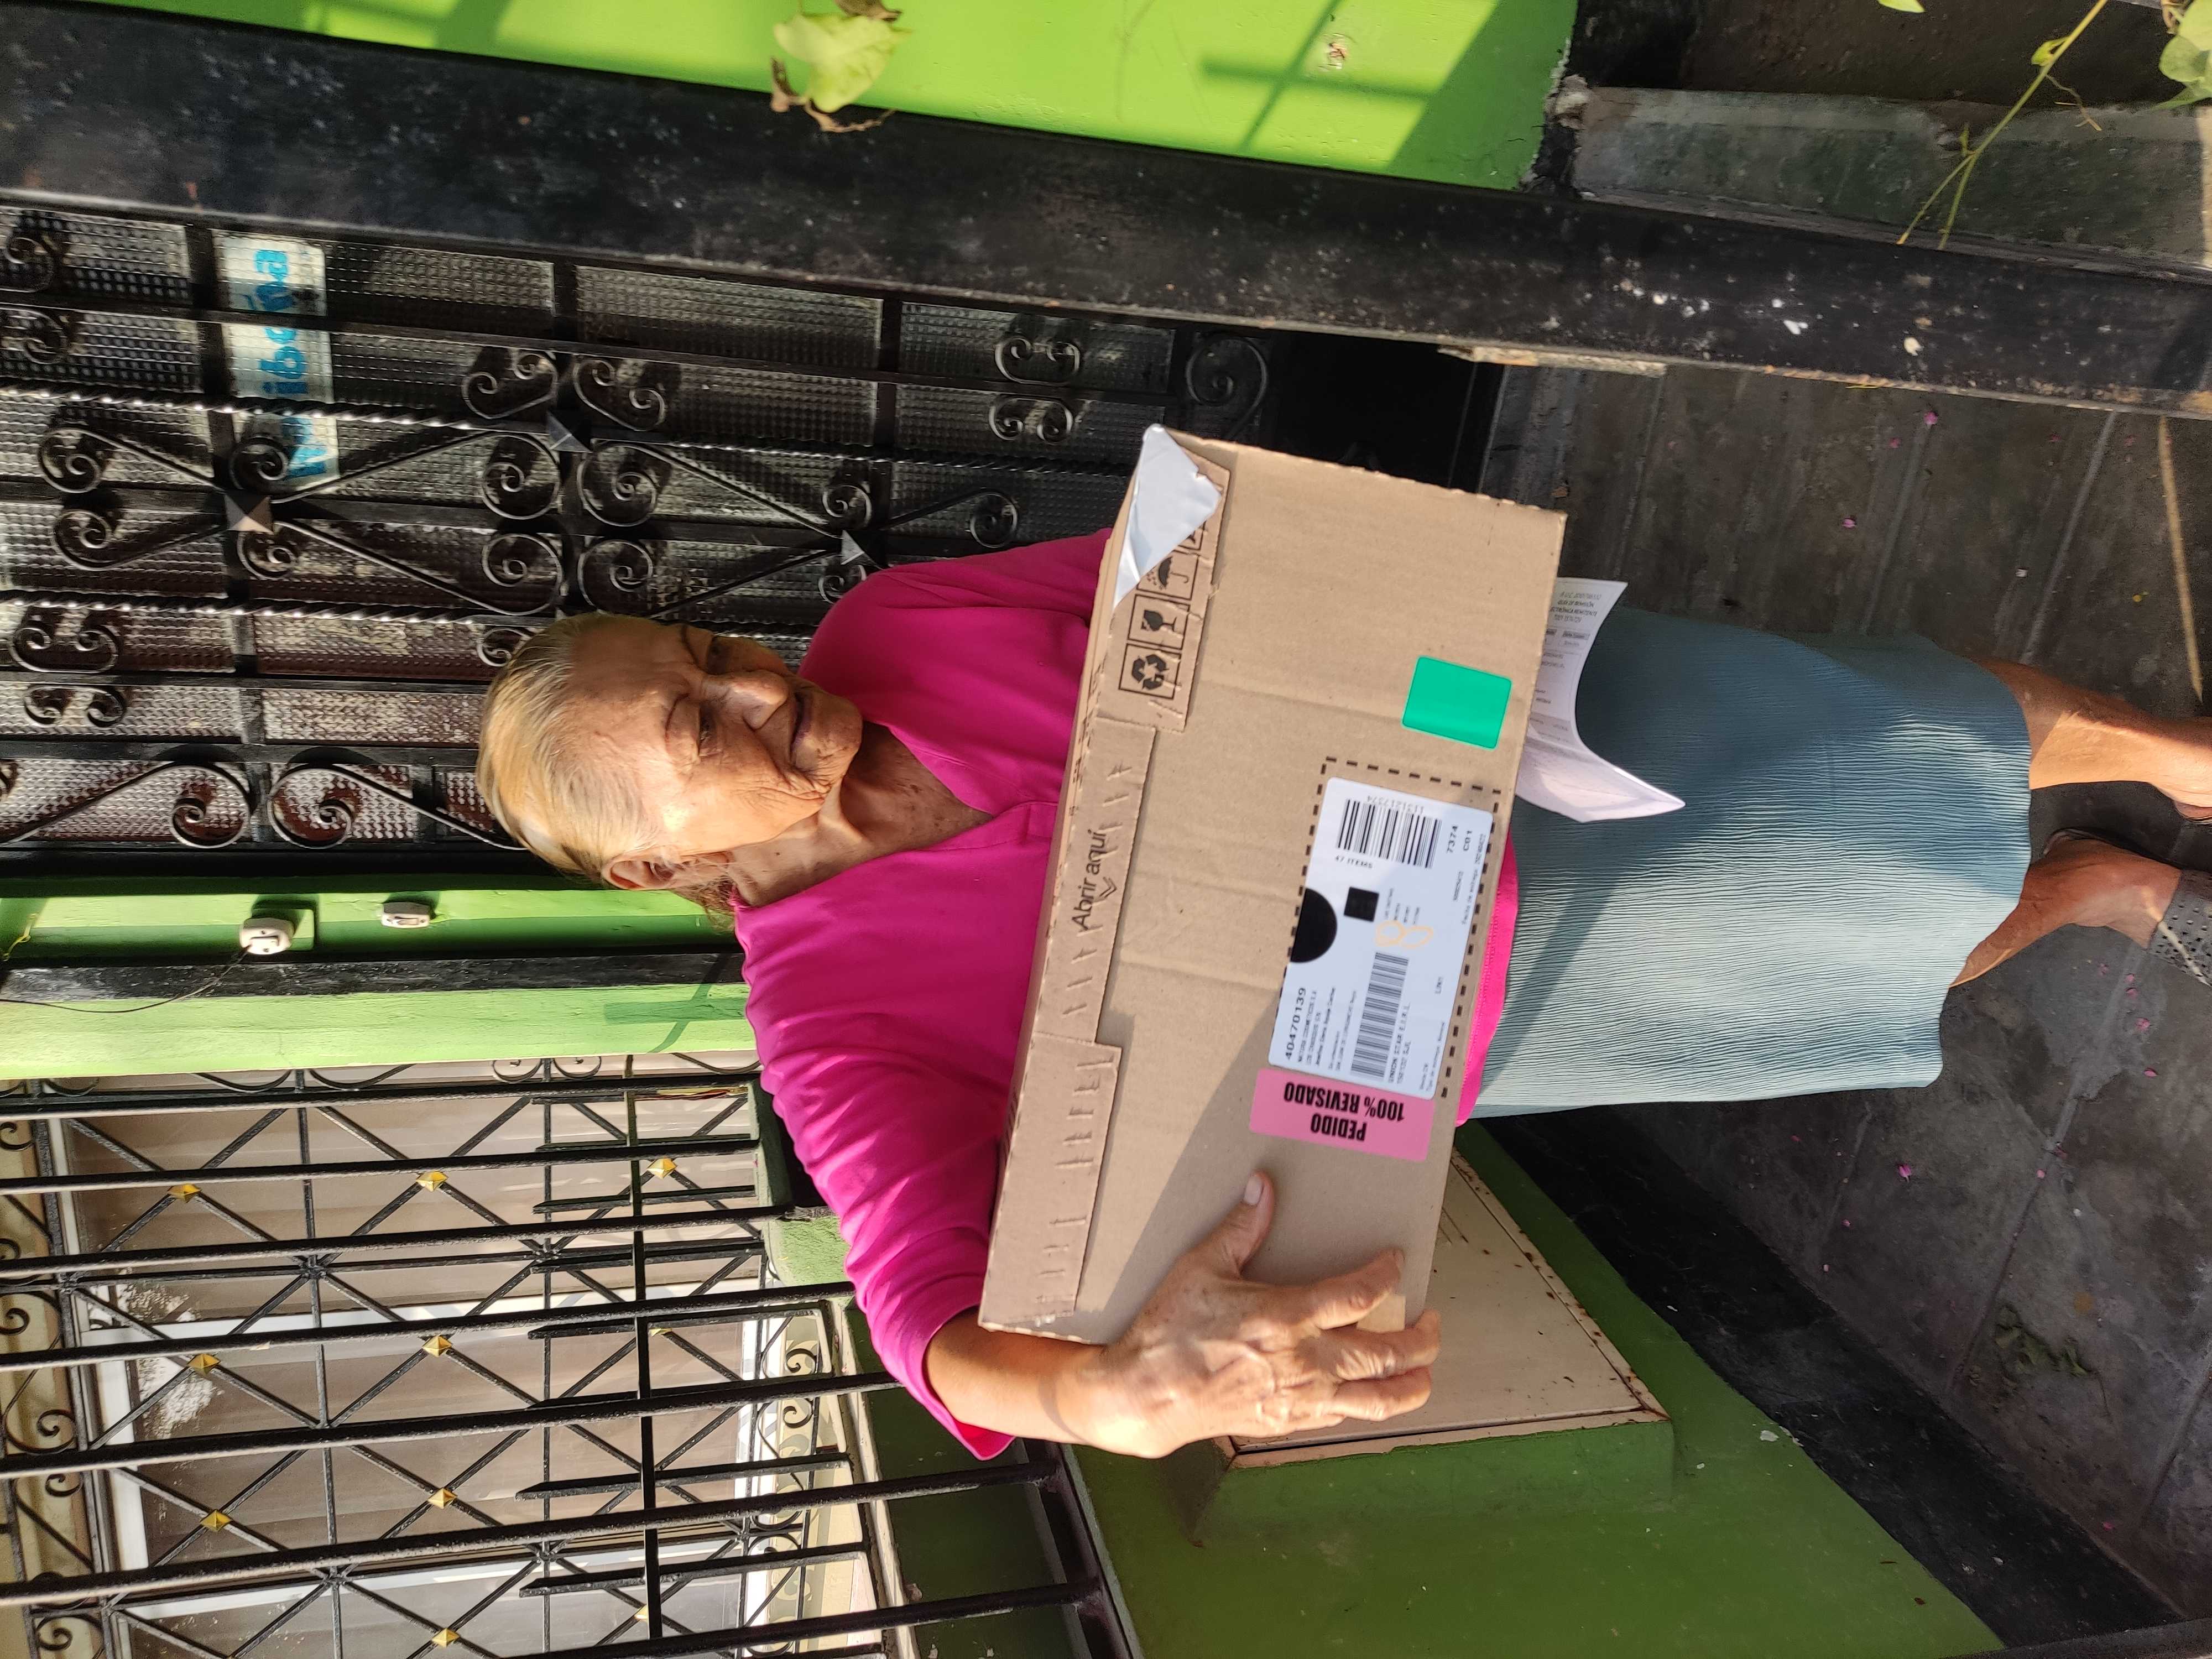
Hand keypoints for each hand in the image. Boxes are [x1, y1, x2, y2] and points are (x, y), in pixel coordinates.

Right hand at [1077, 1171, 1439, 1458]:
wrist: (1147, 1396)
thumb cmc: (1170, 1331)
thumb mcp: (1201, 1268)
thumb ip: (1240, 1229)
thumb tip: (1261, 1186)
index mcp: (1288, 1317)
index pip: (1362, 1294)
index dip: (1388, 1274)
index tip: (1396, 1261)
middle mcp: (1306, 1361)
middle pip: (1388, 1356)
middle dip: (1423, 1340)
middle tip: (1432, 1323)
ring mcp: (1302, 1398)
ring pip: (1380, 1401)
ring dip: (1413, 1386)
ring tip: (1425, 1371)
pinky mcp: (1291, 1422)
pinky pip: (1346, 1417)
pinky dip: (1368, 1403)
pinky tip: (1369, 1389)